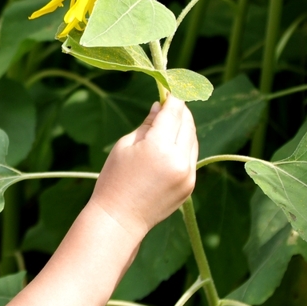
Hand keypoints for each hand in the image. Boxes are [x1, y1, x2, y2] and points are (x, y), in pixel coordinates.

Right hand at [90, 96, 197, 240]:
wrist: (119, 219)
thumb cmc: (114, 179)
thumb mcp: (125, 146)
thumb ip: (147, 125)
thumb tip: (160, 107)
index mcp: (159, 147)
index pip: (174, 112)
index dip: (174, 97)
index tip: (172, 87)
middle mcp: (179, 160)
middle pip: (187, 124)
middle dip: (181, 111)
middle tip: (172, 101)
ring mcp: (188, 174)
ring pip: (192, 140)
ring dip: (184, 128)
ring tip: (171, 121)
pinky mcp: (190, 186)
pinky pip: (191, 158)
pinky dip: (184, 147)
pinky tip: (171, 144)